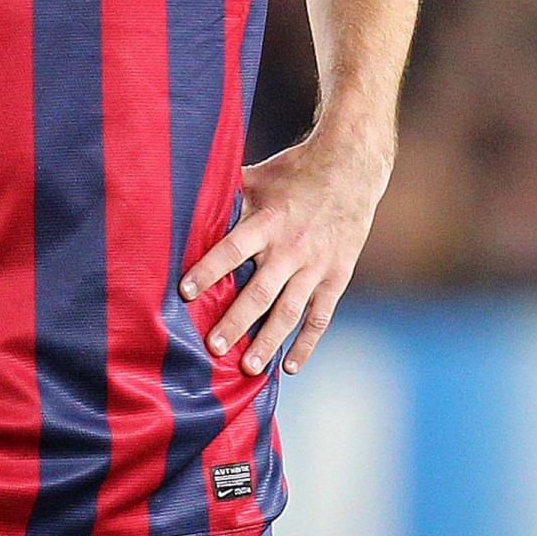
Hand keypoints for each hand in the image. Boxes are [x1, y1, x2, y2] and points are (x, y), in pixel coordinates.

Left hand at [180, 129, 389, 375]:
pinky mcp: (336, 277)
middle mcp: (292, 248)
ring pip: (289, 312)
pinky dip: (306, 344)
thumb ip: (227, 195)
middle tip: (214, 348)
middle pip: (260, 292)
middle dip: (236, 322)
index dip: (209, 270)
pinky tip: (288, 366)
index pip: (233, 249)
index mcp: (268, 221)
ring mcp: (316, 266)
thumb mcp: (259, 177)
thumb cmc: (295, 171)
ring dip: (268, 341)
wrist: (352, 168)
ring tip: (247, 367)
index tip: (186, 293)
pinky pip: (320, 317)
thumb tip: (184, 197)